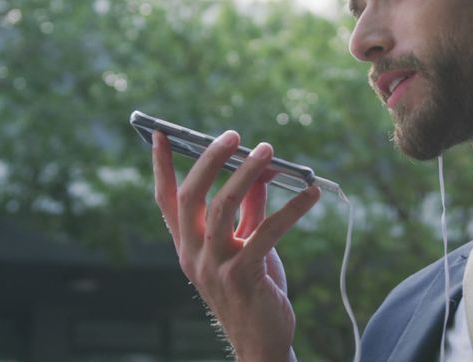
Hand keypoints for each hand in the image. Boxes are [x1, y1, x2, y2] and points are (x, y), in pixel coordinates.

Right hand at [152, 130, 320, 361]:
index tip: (160, 133)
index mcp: (188, 246)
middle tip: (233, 135)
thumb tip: (261, 170)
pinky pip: (267, 232)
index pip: (166, 200)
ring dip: (247, 174)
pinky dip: (291, 208)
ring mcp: (214, 267)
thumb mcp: (245, 245)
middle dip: (210, 160)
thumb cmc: (253, 288)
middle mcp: (193, 254)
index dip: (161, 166)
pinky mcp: (242, 276)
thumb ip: (249, 209)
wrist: (262, 340)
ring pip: (223, 207)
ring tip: (268, 151)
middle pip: (192, 196)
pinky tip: (312, 193)